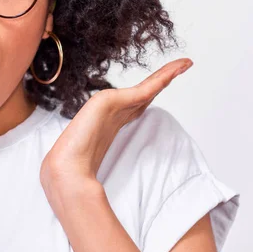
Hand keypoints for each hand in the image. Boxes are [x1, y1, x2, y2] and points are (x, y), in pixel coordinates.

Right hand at [40, 58, 192, 191]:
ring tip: (184, 64)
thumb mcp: (96, 167)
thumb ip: (102, 166)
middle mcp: (113, 110)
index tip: (166, 84)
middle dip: (162, 78)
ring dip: (167, 74)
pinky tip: (178, 70)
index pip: (138, 104)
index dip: (153, 92)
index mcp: (112, 123)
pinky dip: (164, 77)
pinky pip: (147, 88)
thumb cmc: (77, 171)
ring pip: (149, 86)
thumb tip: (98, 187)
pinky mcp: (109, 100)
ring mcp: (110, 103)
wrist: (68, 169)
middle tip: (180, 67)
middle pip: (146, 91)